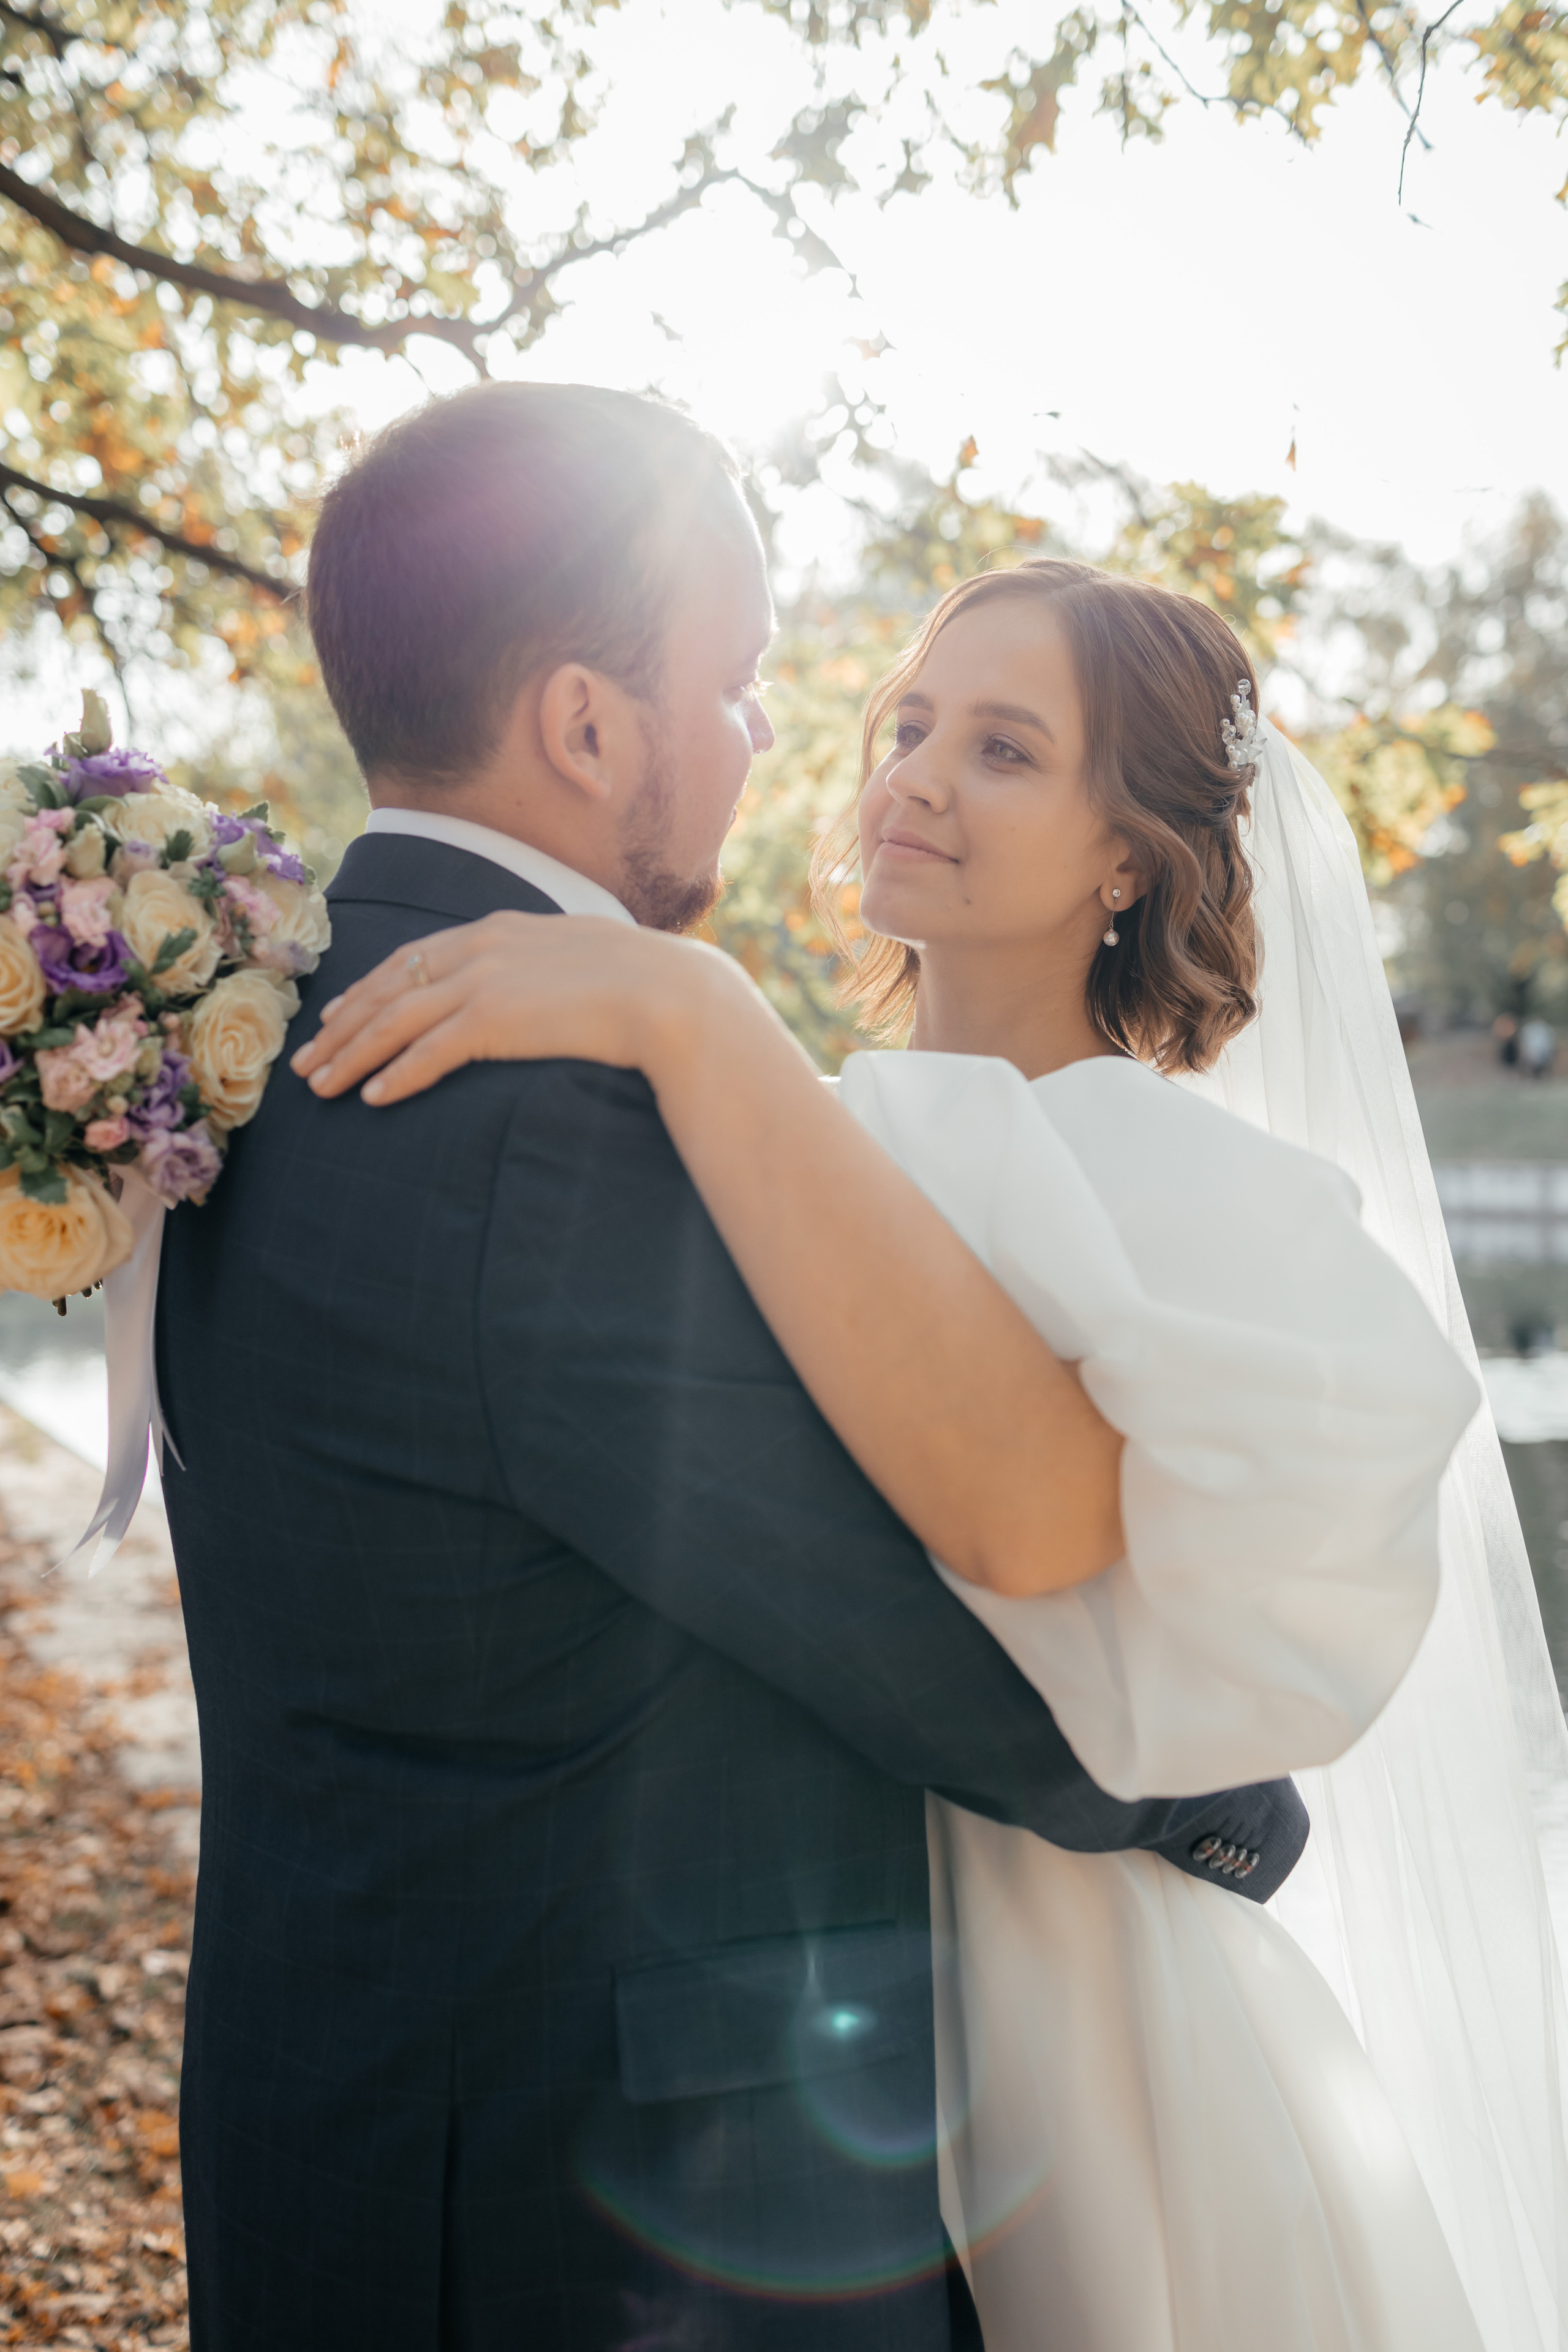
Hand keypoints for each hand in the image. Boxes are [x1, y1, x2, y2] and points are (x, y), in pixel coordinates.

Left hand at [290, 909, 722, 1105]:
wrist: (671, 994)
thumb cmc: (640, 982)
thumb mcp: (578, 958)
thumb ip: (540, 967)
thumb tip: (534, 991)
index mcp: (498, 928)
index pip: (413, 957)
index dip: (368, 987)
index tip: (338, 1012)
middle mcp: (480, 949)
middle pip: (388, 988)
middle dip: (341, 1026)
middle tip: (306, 1059)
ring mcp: (483, 983)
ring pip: (394, 1022)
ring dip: (352, 1056)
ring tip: (321, 1087)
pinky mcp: (494, 1021)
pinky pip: (428, 1053)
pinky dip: (395, 1075)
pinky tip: (373, 1098)